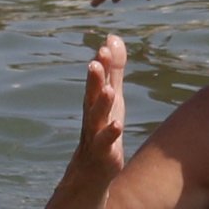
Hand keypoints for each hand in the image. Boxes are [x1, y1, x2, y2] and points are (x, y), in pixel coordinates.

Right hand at [78, 34, 127, 159]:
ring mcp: (95, 134)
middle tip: (97, 61)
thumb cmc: (102, 129)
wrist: (91, 170)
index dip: (103, 64)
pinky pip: (104, 143)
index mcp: (95, 101)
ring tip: (108, 90)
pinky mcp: (103, 153)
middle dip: (95, 79)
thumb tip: (112, 38)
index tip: (105, 46)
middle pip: (92, 95)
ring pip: (96, 117)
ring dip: (101, 104)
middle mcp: (92, 115)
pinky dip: (110, 134)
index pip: (99, 80)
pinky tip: (117, 125)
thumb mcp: (111, 97)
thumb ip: (113, 69)